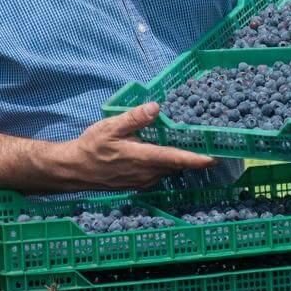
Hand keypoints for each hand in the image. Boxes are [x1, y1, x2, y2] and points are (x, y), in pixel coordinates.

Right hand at [46, 102, 214, 189]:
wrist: (74, 170)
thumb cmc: (91, 147)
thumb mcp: (110, 127)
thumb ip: (135, 118)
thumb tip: (156, 107)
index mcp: (143, 158)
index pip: (176, 159)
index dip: (197, 159)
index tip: (215, 157)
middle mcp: (147, 173)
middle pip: (176, 165)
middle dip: (192, 156)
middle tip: (205, 141)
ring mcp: (142, 181)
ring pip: (168, 170)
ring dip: (177, 160)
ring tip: (185, 143)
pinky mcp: (137, 183)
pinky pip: (158, 174)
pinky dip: (165, 164)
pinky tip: (162, 152)